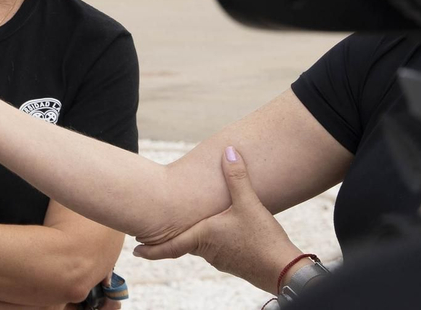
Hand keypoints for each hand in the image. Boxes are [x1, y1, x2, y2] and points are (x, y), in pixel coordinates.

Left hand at [132, 145, 302, 292]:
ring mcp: (222, 260)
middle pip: (185, 243)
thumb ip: (237, 177)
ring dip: (195, 236)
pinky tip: (223, 232)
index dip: (151, 249)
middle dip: (171, 237)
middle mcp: (208, 251)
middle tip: (155, 233)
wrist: (285, 270)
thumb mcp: (249, 204)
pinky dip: (213, 240)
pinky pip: (218, 249)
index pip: (169, 246)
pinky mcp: (236, 263)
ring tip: (192, 225)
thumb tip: (230, 150)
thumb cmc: (263, 239)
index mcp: (203, 237)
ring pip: (202, 245)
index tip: (135, 251)